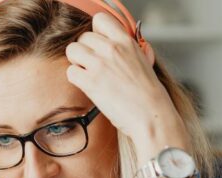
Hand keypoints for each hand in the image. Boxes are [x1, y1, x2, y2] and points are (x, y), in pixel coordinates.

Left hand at [64, 13, 184, 150]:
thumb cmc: (148, 93)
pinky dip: (76, 79)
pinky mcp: (90, 81)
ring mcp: (99, 64)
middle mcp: (111, 48)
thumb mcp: (143, 60)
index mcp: (126, 41)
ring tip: (89, 74)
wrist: (150, 114)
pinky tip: (88, 86)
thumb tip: (116, 42)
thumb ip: (127, 49)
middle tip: (93, 65)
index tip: (98, 45)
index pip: (100, 20)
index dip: (95, 32)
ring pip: (72, 50)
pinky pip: (70, 71)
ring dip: (77, 63)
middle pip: (82, 37)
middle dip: (85, 51)